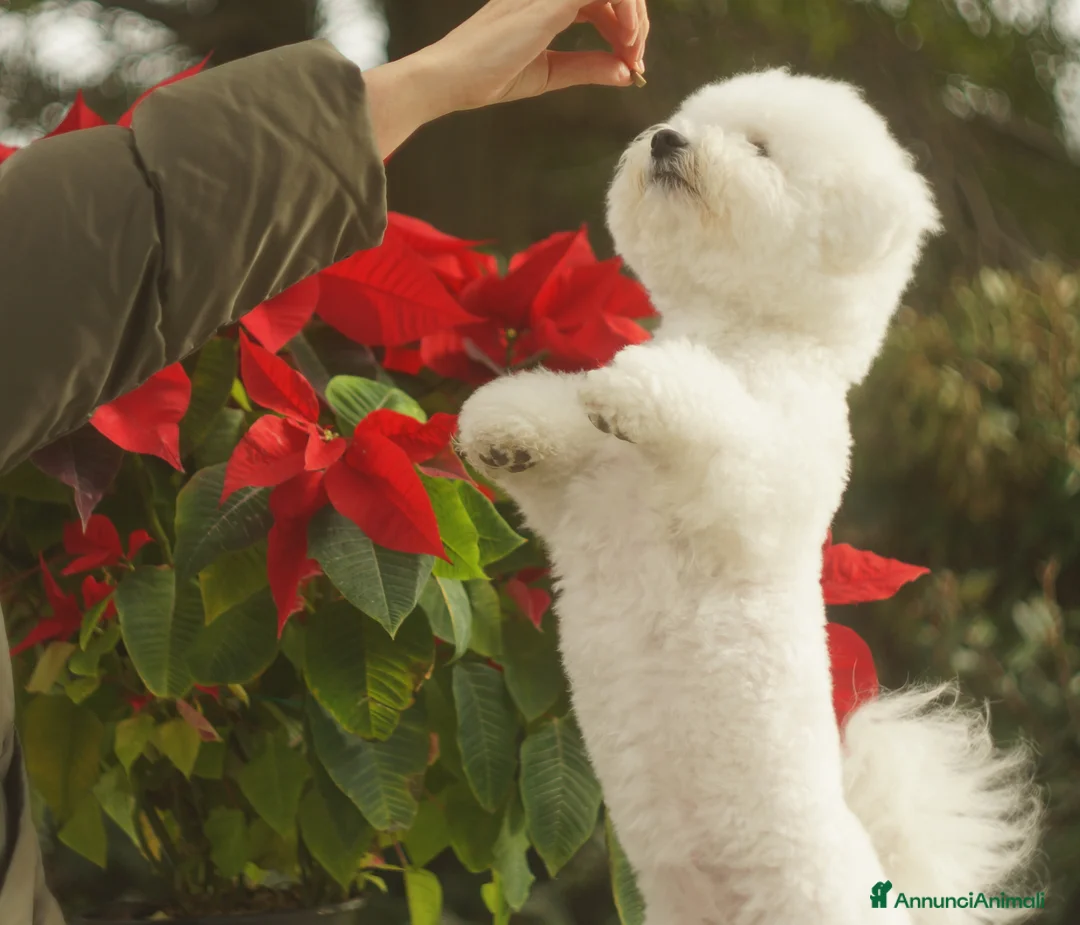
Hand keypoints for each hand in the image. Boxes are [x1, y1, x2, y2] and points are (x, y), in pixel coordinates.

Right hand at [363, 0, 649, 157]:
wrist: (451, 78)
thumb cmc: (487, 76)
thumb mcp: (549, 73)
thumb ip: (587, 69)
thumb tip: (626, 73)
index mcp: (545, 3)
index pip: (599, 1)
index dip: (623, 29)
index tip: (631, 65)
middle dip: (635, 24)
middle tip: (636, 62)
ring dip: (634, 18)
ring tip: (632, 54)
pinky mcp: (548, 1)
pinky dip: (624, 12)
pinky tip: (625, 42)